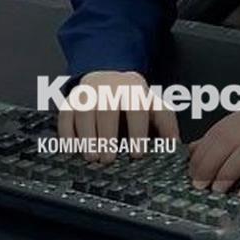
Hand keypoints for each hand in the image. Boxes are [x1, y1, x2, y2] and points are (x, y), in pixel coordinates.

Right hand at [57, 70, 179, 163]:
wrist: (108, 79)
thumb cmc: (133, 100)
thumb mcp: (154, 107)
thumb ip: (165, 124)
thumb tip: (174, 144)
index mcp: (133, 87)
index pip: (136, 109)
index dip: (137, 132)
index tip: (136, 154)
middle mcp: (109, 86)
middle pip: (106, 109)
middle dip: (107, 136)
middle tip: (108, 160)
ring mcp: (88, 91)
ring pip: (84, 111)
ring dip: (86, 136)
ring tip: (91, 157)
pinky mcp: (71, 99)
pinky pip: (65, 114)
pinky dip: (67, 132)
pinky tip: (72, 149)